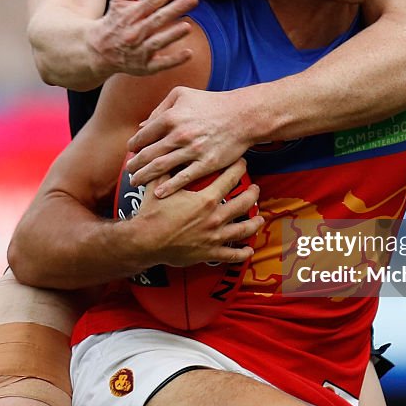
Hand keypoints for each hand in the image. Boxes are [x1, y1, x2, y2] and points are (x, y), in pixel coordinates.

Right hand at [88, 0, 197, 77]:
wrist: (97, 50)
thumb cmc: (114, 21)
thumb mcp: (119, 1)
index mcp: (131, 14)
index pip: (153, 0)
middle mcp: (135, 32)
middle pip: (157, 19)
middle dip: (175, 8)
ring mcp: (139, 51)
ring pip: (157, 42)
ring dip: (172, 34)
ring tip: (188, 26)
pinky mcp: (144, 67)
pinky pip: (160, 64)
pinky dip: (174, 60)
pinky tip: (188, 53)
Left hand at [126, 86, 253, 196]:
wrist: (243, 116)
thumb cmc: (212, 103)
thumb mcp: (182, 94)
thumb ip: (160, 108)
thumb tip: (143, 126)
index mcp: (171, 117)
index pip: (144, 135)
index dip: (134, 145)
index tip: (131, 151)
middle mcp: (179, 135)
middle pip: (148, 154)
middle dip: (134, 165)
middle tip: (128, 170)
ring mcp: (193, 151)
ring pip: (161, 168)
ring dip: (144, 176)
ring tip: (135, 181)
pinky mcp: (207, 164)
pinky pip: (183, 178)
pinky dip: (168, 187)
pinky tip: (158, 192)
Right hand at [135, 159, 262, 265]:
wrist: (145, 241)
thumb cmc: (151, 213)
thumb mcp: (158, 185)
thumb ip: (166, 168)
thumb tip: (165, 151)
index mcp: (206, 199)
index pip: (230, 179)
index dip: (239, 168)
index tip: (243, 163)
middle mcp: (215, 217)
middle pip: (244, 203)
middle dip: (253, 194)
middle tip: (255, 189)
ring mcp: (214, 237)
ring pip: (243, 229)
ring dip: (254, 223)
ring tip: (260, 219)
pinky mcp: (210, 253)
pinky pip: (231, 254)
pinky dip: (242, 253)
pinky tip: (248, 251)